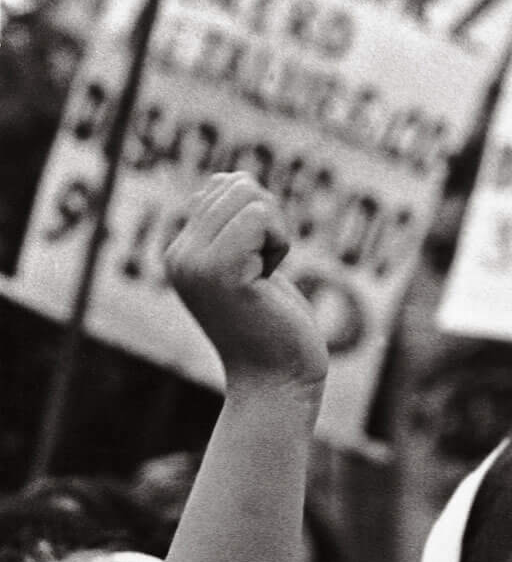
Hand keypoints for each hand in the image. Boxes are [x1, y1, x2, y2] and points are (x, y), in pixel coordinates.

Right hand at [165, 173, 326, 391]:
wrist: (278, 383)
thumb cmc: (278, 331)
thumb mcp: (253, 269)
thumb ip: (239, 228)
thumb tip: (235, 178)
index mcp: (183, 253)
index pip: (222, 186)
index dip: (261, 215)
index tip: (260, 263)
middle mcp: (180, 255)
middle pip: (236, 183)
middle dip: (271, 219)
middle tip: (267, 268)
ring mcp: (195, 263)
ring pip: (248, 193)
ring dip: (277, 231)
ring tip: (265, 274)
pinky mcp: (220, 272)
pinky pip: (260, 216)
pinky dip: (280, 241)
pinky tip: (270, 278)